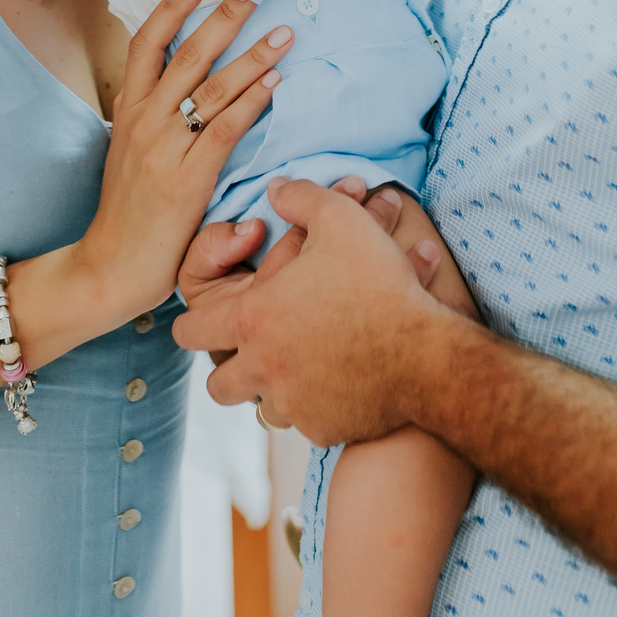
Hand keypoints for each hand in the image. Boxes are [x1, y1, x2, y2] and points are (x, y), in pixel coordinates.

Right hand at [73, 0, 294, 319]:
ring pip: (211, 87)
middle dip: (222, 18)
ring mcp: (164, 149)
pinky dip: (250, 101)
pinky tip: (273, 82)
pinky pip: (224, 130)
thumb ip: (155, 122)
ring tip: (281, 33)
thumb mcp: (130, 155)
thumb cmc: (127, 216)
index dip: (171, 8)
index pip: (145, 46)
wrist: (108, 269)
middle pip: (185, 55)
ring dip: (251, 56)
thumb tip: (188, 92)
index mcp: (127, 112)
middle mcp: (144, 122)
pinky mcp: (186, 180)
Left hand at [174, 178, 453, 446]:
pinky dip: (312, 403)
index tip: (210, 316)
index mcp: (254, 318)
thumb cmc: (378, 282)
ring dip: (270, 386)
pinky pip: (303, 421)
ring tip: (296, 362)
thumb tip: (276, 188)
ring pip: (260, 406)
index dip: (193, 320)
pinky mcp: (322, 428)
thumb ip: (300, 197)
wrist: (425, 355)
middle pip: (218, 385)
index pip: (191, 329)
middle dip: (228, 365)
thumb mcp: (340, 219)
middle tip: (253, 347)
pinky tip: (336, 379)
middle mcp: (262, 368)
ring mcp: (291, 404)